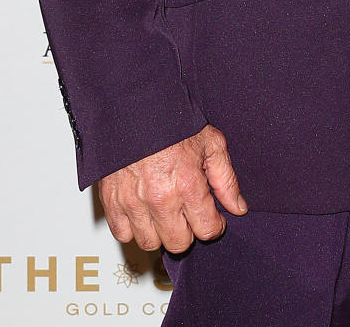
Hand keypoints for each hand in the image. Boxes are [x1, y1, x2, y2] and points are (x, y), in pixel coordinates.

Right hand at [99, 124, 247, 252]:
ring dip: (160, 232)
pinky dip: (132, 227)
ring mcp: (133, 202)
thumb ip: (226, 179)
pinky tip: (142, 210)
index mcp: (188, 185)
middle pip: (179, 244)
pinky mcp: (111, 200)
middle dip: (188, 231)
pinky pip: (122, 234)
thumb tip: (238, 208)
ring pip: (150, 243)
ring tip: (164, 211)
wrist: (134, 106)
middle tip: (187, 212)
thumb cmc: (172, 122)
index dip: (214, 225)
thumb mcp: (211, 142)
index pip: (207, 231)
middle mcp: (160, 199)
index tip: (212, 217)